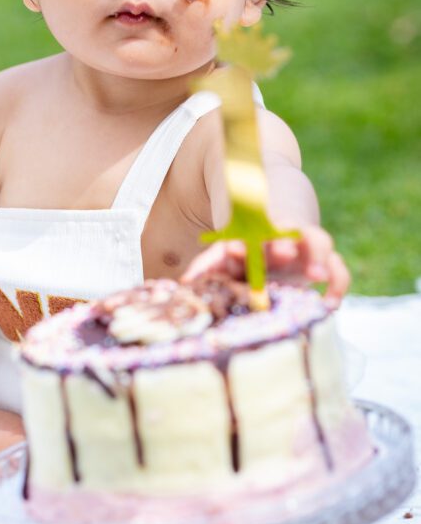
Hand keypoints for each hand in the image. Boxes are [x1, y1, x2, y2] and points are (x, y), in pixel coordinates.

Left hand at [180, 226, 350, 303]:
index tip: (235, 248)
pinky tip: (330, 303)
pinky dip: (337, 282)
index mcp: (253, 237)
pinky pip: (337, 268)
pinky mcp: (321, 263)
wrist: (273, 220)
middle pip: (284, 235)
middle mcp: (280, 239)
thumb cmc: (242, 253)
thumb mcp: (223, 256)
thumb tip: (185, 284)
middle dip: (282, 244)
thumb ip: (207, 267)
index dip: (241, 245)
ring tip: (316, 274)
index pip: (247, 236)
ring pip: (318, 241)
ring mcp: (304, 249)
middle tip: (281, 250)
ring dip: (317, 255)